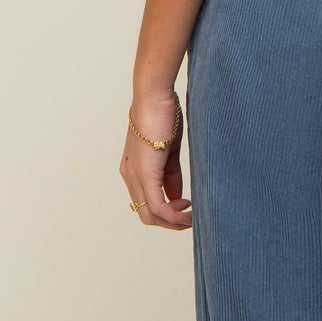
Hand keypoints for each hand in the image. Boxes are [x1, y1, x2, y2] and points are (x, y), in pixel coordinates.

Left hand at [120, 88, 192, 230]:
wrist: (155, 97)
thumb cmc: (162, 116)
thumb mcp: (169, 152)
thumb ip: (171, 176)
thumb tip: (176, 197)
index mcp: (133, 170)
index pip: (147, 203)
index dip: (168, 212)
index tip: (187, 205)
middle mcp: (130, 176)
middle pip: (146, 215)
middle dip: (170, 223)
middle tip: (190, 217)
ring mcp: (135, 176)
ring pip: (150, 215)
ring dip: (173, 222)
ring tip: (192, 217)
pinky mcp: (145, 174)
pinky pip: (158, 206)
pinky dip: (174, 215)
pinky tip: (188, 210)